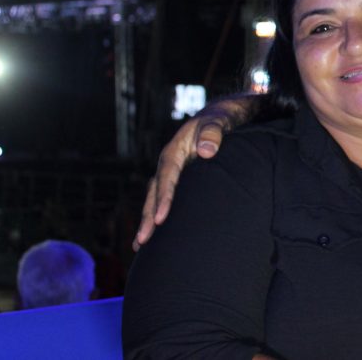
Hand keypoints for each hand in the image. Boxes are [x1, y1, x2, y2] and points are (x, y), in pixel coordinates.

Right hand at [132, 100, 241, 249]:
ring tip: (141, 246)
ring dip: (148, 220)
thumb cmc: (220, 120)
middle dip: (149, 216)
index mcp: (175, 151)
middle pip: (155, 192)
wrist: (220, 116)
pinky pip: (163, 199)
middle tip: (143, 241)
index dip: (164, 198)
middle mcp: (168, 163)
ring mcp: (172, 172)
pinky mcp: (178, 180)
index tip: (162, 218)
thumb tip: (206, 151)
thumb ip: (213, 132)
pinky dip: (157, 215)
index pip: (167, 177)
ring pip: (155, 198)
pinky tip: (155, 236)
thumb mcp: (218, 121)